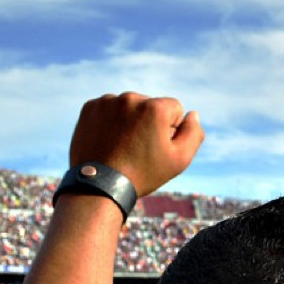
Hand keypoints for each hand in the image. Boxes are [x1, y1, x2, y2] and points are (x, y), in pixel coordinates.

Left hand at [68, 92, 203, 196]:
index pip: (174, 108)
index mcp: (155, 108)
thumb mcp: (179, 159)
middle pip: (150, 105)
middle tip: (139, 149)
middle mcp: (130, 98)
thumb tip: (192, 114)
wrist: (100, 185)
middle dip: (149, 122)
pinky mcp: (90, 107)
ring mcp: (107, 101)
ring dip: (130, 121)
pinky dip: (111, 121)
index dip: (170, 129)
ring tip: (123, 146)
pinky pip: (109, 109)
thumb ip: (193, 133)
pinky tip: (109, 140)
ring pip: (129, 107)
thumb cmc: (143, 173)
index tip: (157, 147)